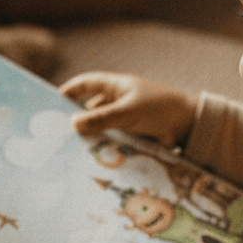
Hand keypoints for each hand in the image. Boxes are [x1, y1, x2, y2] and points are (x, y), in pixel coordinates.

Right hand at [60, 72, 197, 147]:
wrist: (191, 127)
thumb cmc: (161, 109)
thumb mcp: (129, 111)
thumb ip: (102, 118)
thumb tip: (73, 123)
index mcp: (117, 86)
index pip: (86, 83)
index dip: (69, 90)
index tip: (51, 102)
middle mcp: (118, 101)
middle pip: (89, 109)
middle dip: (76, 120)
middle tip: (57, 134)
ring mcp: (124, 120)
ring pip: (100, 128)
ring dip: (89, 137)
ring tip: (70, 151)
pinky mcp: (131, 136)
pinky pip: (111, 141)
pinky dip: (102, 148)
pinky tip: (91, 159)